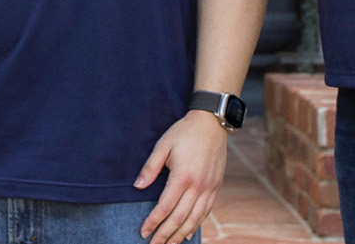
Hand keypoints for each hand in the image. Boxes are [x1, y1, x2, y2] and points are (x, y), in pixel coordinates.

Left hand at [134, 112, 228, 243]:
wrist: (212, 122)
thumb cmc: (184, 132)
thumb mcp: (163, 145)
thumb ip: (150, 168)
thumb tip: (137, 187)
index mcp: (182, 176)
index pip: (164, 206)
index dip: (153, 222)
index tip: (143, 232)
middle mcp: (197, 186)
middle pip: (179, 218)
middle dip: (165, 234)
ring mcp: (209, 187)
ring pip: (195, 218)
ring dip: (181, 234)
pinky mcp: (216, 186)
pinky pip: (206, 211)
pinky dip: (197, 224)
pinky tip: (188, 233)